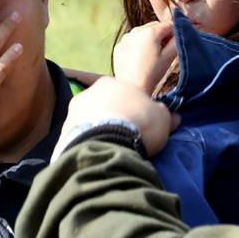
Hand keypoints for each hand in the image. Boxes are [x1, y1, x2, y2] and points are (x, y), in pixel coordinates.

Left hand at [61, 76, 179, 156]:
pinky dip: (88, 144)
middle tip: (125, 136)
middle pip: (104, 105)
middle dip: (114, 118)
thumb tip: (175, 117)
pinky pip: (80, 138)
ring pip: (90, 121)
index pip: (124, 93)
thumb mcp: (162, 118)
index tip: (141, 123)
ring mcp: (73, 112)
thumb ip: (166, 115)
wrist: (106, 142)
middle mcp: (89, 92)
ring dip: (98, 131)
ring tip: (111, 148)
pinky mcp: (63, 133)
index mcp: (112, 82)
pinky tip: (98, 154)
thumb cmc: (138, 123)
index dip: (134, 108)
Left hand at [113, 21, 176, 93]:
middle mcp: (136, 31)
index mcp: (150, 32)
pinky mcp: (119, 46)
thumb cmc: (151, 74)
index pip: (169, 25)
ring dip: (150, 39)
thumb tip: (181, 34)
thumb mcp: (169, 58)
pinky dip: (138, 45)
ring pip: (143, 32)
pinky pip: (132, 41)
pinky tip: (141, 59)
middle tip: (165, 50)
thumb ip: (178, 42)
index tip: (177, 42)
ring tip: (152, 56)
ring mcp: (126, 38)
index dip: (176, 32)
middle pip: (155, 27)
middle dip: (162, 35)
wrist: (131, 88)